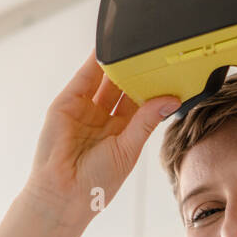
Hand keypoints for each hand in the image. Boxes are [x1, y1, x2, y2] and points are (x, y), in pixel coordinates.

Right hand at [25, 48, 179, 214]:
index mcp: (122, 132)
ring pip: (105, 79)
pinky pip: (84, 77)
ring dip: (118, 62)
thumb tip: (171, 100)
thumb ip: (146, 121)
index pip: (141, 103)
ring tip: (135, 42)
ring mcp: (84, 109)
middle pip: (123, 87)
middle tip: (156, 50)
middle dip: (137, 71)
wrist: (64, 194)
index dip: (154, 87)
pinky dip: (95, 61)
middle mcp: (103, 119)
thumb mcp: (128, 149)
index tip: (171, 70)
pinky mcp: (67, 103)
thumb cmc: (96, 183)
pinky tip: (109, 47)